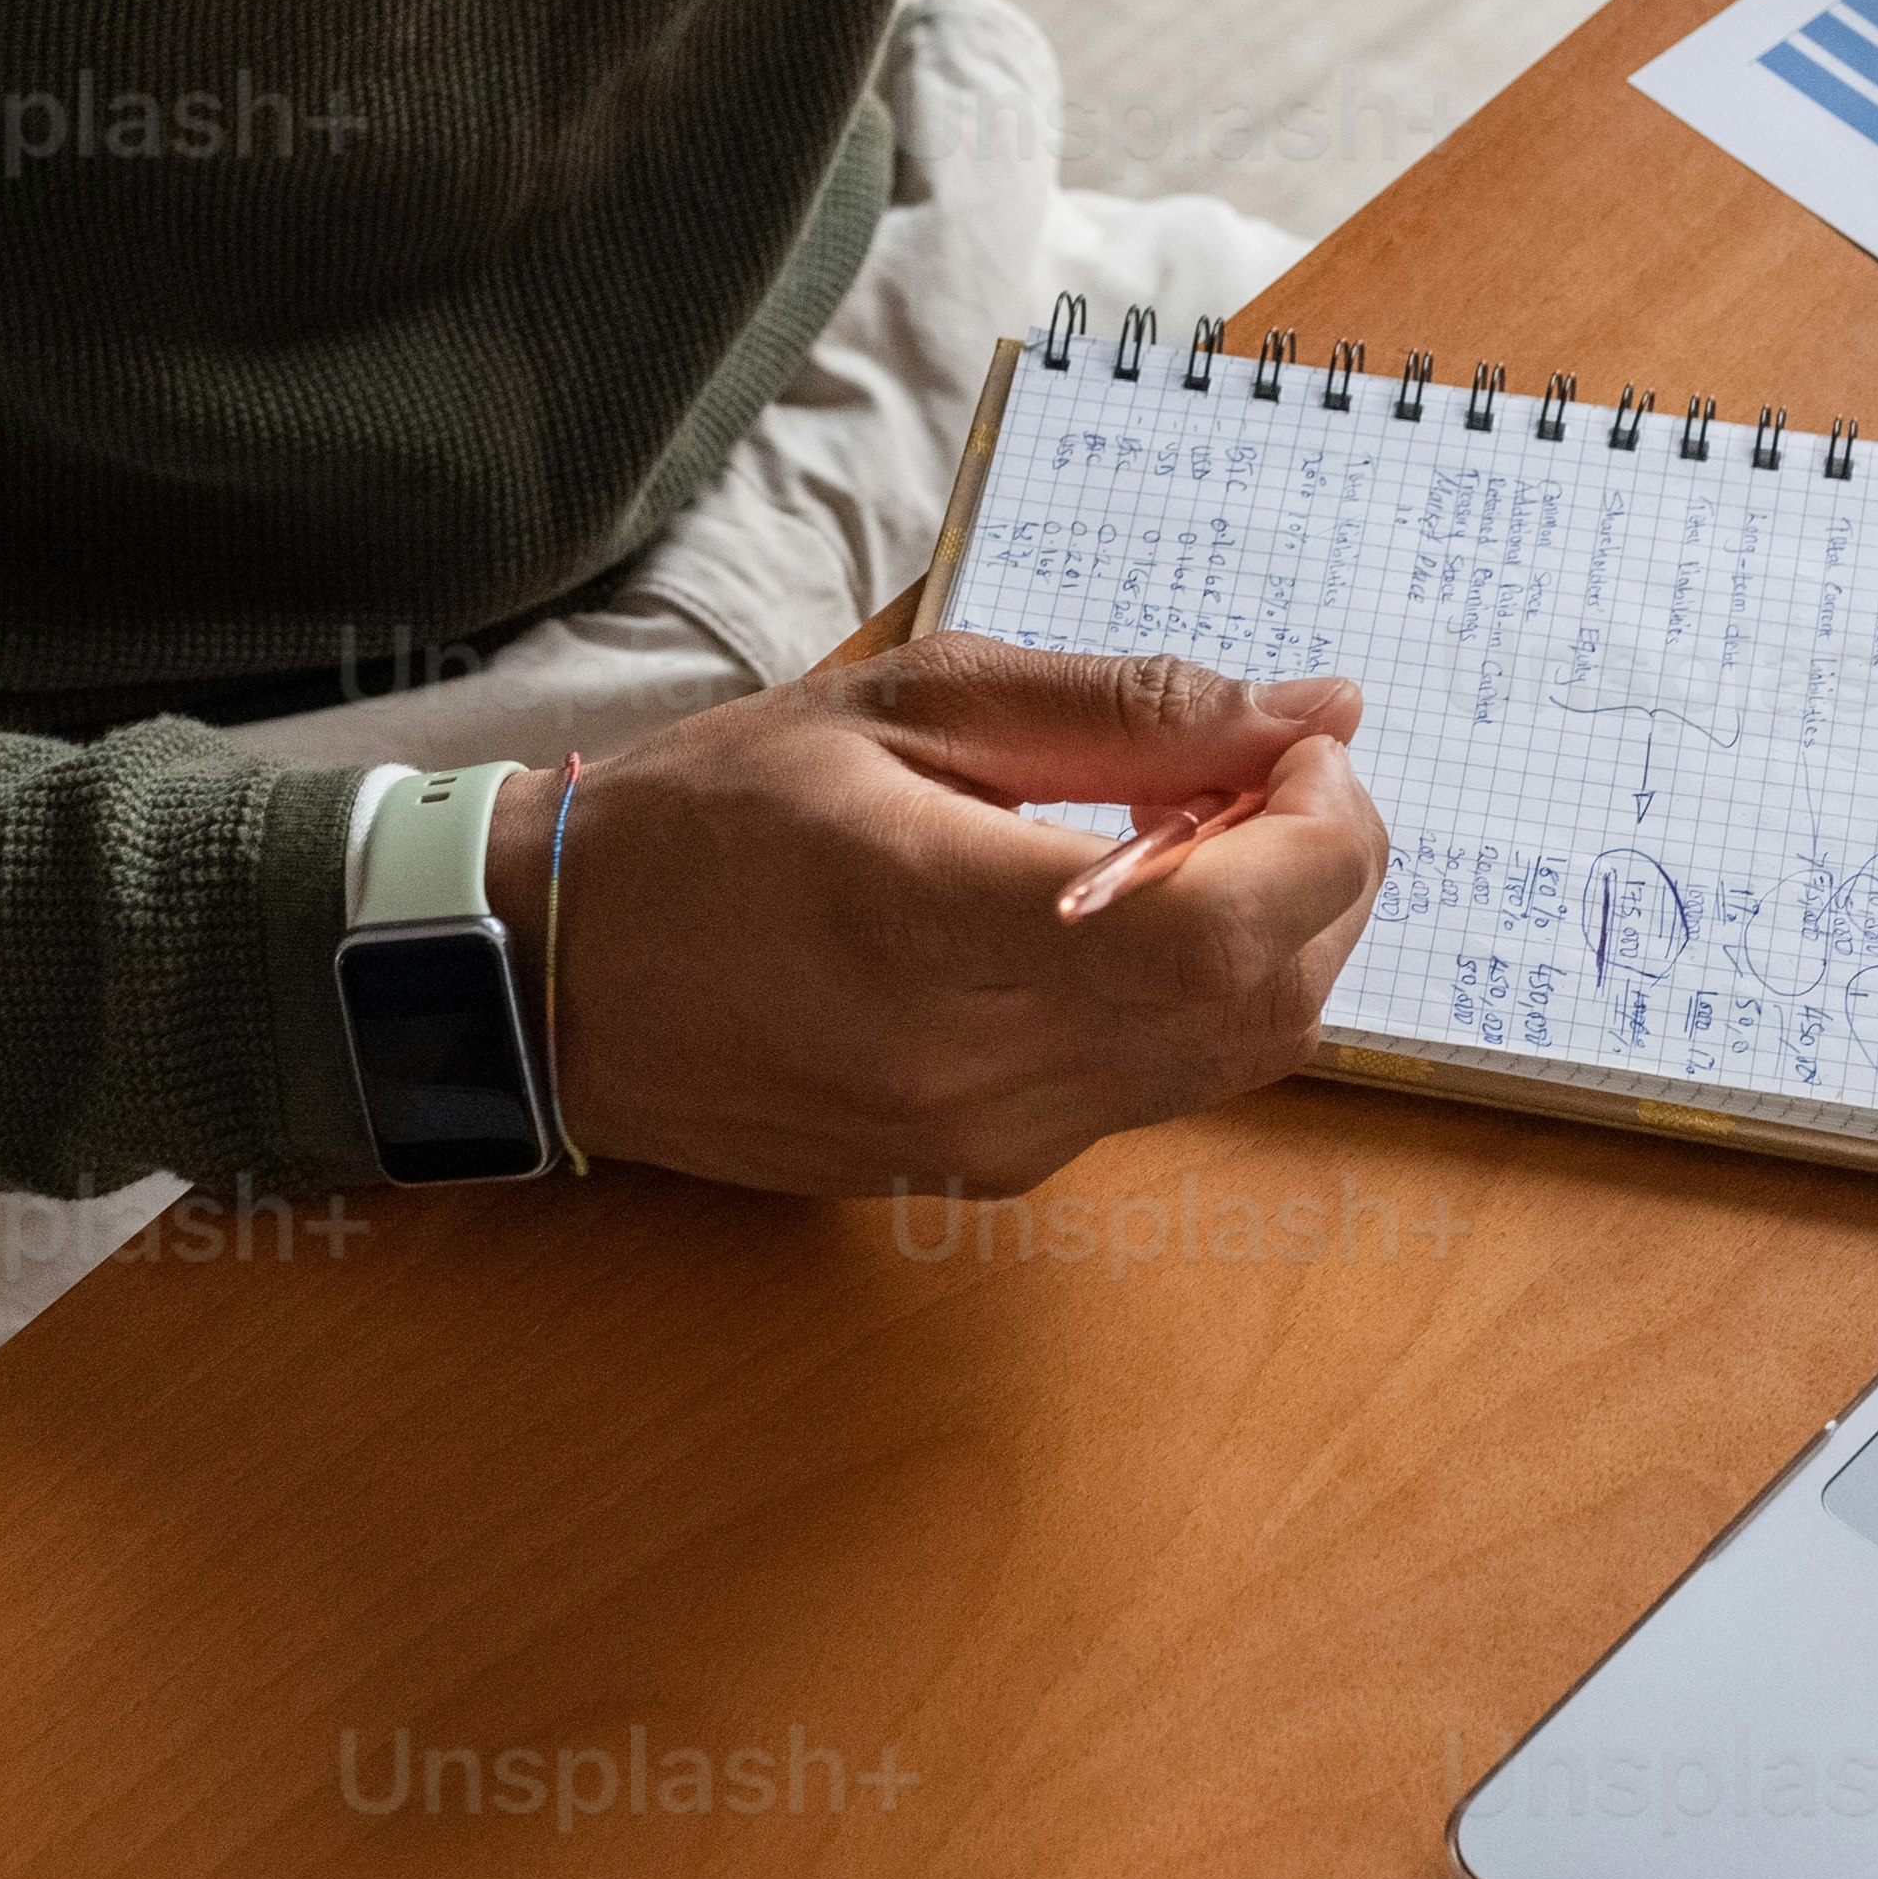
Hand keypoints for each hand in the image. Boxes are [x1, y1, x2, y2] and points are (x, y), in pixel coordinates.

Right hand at [500, 635, 1383, 1194]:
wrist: (550, 978)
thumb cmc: (708, 816)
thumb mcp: (905, 705)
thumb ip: (1123, 710)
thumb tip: (1315, 708)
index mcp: (952, 924)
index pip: (1235, 923)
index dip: (1325, 832)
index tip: (1303, 746)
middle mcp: (987, 1066)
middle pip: (1271, 1004)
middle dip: (1327, 879)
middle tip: (1270, 777)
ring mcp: (990, 1140)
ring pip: (1233, 1059)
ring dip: (1271, 942)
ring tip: (1194, 836)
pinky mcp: (982, 1173)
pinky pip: (1152, 1089)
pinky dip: (1190, 997)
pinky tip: (1121, 916)